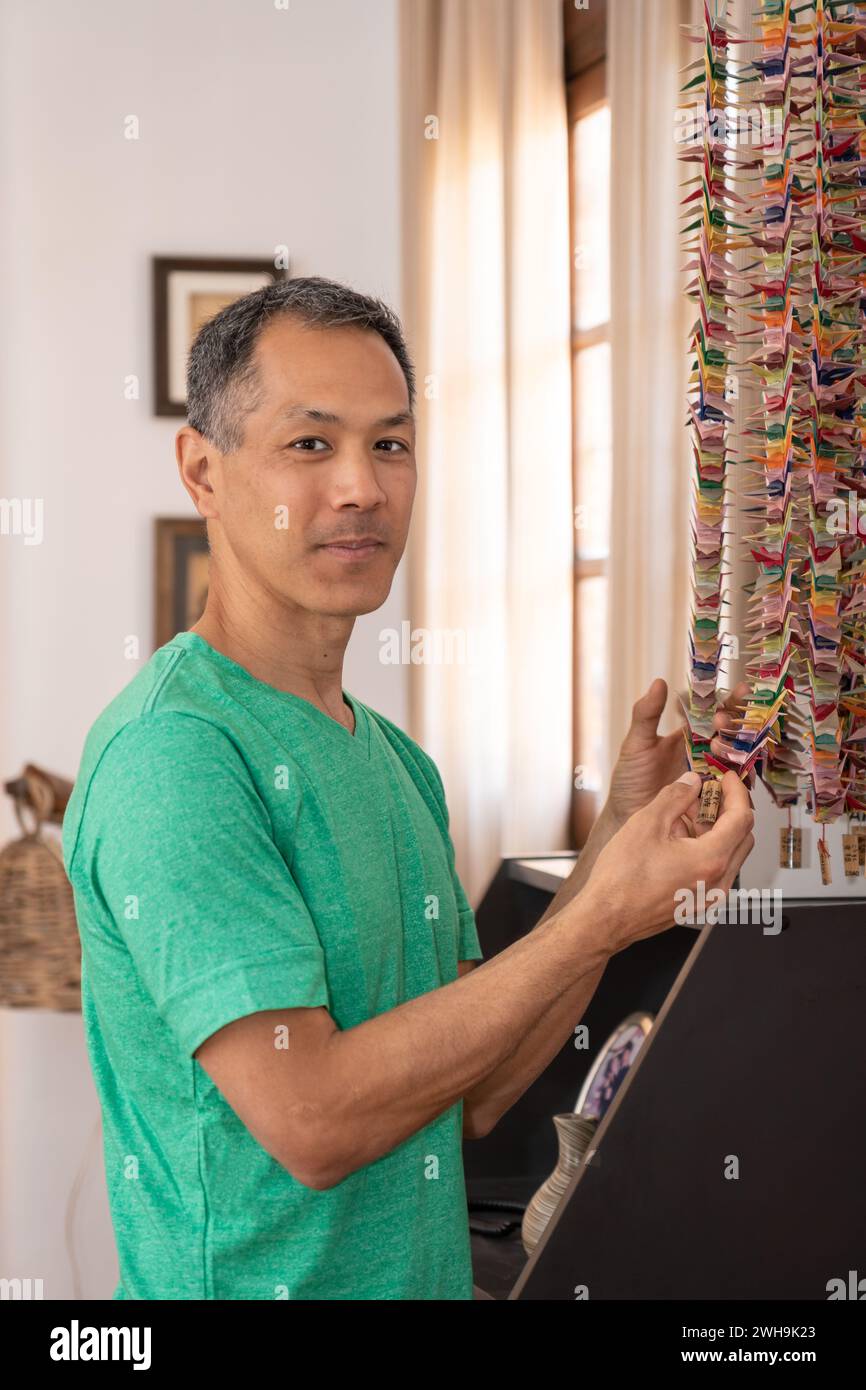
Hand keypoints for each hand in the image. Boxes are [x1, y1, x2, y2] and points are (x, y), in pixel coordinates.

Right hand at [582, 770, 754, 955]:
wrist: (605, 918)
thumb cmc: (622, 879)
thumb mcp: (646, 823)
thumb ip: (675, 796)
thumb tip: (692, 782)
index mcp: (710, 860)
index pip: (742, 818)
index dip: (736, 792)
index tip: (727, 778)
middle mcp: (717, 882)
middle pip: (741, 836)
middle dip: (726, 810)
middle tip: (703, 794)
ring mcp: (709, 896)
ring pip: (728, 853)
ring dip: (713, 830)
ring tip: (680, 817)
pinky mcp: (697, 903)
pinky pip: (714, 870)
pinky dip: (704, 849)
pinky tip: (675, 840)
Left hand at [606, 678, 751, 824]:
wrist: (627, 816)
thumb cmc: (630, 779)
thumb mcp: (637, 744)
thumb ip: (647, 715)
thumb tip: (658, 682)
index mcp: (688, 734)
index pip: (713, 711)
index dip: (727, 700)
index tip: (739, 690)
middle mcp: (704, 752)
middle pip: (730, 732)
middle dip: (732, 722)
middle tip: (720, 721)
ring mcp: (712, 774)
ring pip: (735, 756)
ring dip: (732, 748)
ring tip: (716, 745)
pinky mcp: (716, 797)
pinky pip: (735, 786)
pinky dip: (738, 778)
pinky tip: (733, 773)